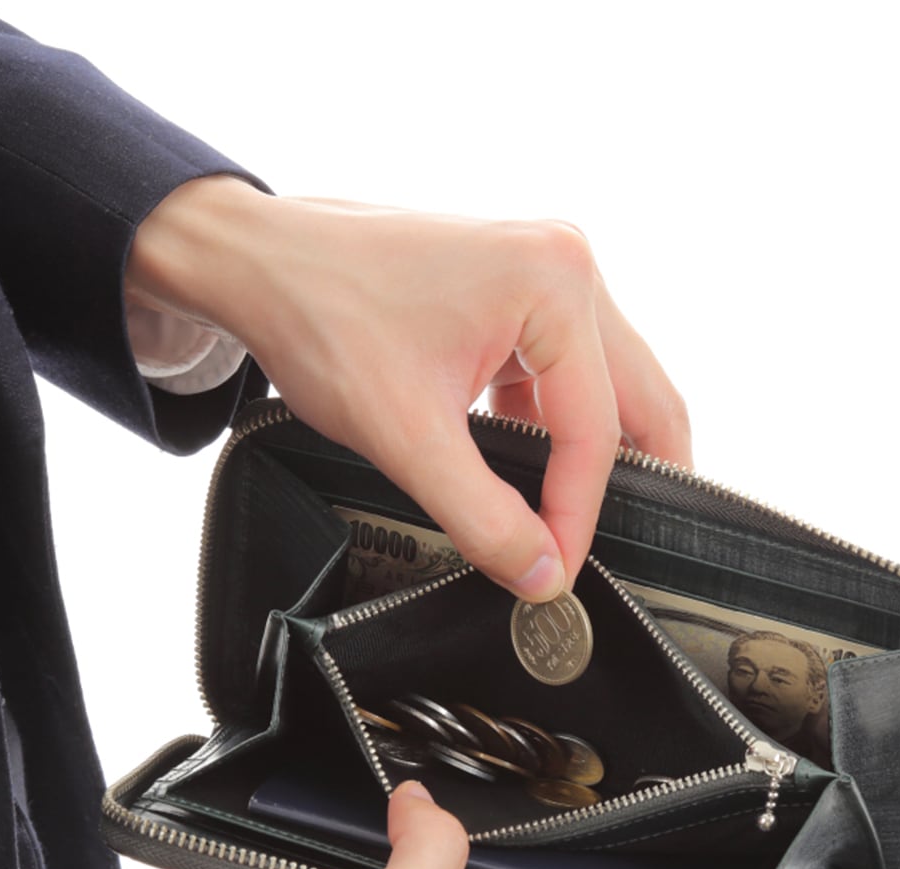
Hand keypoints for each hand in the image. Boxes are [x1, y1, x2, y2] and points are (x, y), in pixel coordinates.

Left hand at [126, 178, 691, 599]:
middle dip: (632, 481)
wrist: (260, 264)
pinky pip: (564, 370)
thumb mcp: (407, 437)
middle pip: (639, 397)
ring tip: (564, 516)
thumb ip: (484, 518)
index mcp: (555, 284)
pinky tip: (524, 463)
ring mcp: (545, 272)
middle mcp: (565, 265)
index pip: (598, 429)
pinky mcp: (519, 289)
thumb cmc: (322, 318)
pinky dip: (554, 423)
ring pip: (608, 386)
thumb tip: (543, 574)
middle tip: (619, 551)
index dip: (580, 515)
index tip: (555, 571)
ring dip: (590, 453)